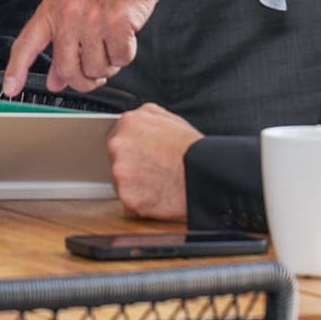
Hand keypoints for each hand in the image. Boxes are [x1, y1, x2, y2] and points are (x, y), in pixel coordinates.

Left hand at [0, 0, 156, 95]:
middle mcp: (69, 15)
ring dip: (107, 67)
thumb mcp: (68, 15)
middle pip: (67, 70)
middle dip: (83, 81)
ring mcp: (93, 18)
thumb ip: (59, 49)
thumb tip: (55, 82)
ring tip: (109, 49)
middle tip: (93, 76)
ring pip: (96, 69)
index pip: (26, 44)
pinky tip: (123, 40)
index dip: (16, 69)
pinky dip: (123, 56)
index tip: (10, 89)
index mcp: (51, 12)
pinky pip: (120, 59)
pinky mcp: (118, 22)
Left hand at [109, 104, 200, 220]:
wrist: (205, 173)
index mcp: (128, 123)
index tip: (142, 155)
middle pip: (115, 160)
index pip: (117, 136)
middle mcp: (118, 146)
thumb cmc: (192, 149)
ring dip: (135, 185)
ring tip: (159, 183)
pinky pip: (129, 202)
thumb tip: (137, 120)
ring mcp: (120, 172)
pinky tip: (158, 195)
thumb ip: (146, 117)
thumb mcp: (170, 118)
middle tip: (153, 170)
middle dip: (131, 166)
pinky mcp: (127, 197)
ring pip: (121, 182)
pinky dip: (142, 202)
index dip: (132, 148)